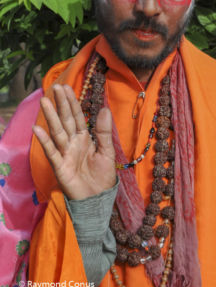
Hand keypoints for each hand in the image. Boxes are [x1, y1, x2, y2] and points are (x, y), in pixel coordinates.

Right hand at [33, 84, 115, 199]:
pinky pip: (52, 152)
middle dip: (61, 104)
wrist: (98, 199)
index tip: (67, 87)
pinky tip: (37, 129)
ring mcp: (65, 153)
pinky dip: (45, 141)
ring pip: (57, 132)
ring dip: (51, 117)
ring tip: (44, 102)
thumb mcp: (107, 151)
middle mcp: (73, 143)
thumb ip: (104, 132)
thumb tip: (105, 109)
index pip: (77, 116)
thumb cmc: (102, 176)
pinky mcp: (60, 166)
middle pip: (66, 120)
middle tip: (55, 87)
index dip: (72, 102)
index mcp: (84, 138)